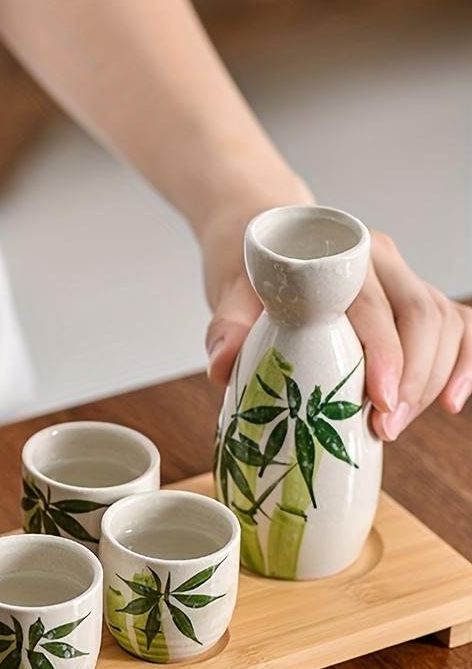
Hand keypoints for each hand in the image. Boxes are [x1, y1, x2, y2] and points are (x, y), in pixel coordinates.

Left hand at [205, 223, 471, 440]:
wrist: (267, 241)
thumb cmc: (251, 269)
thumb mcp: (229, 292)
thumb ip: (227, 327)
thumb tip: (221, 366)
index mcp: (339, 254)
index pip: (373, 305)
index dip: (385, 355)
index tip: (381, 401)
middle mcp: (380, 260)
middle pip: (420, 316)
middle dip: (412, 378)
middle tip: (384, 428)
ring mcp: (402, 278)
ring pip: (443, 324)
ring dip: (431, 379)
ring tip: (394, 426)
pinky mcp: (413, 299)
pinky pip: (456, 326)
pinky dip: (464, 362)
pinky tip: (452, 402)